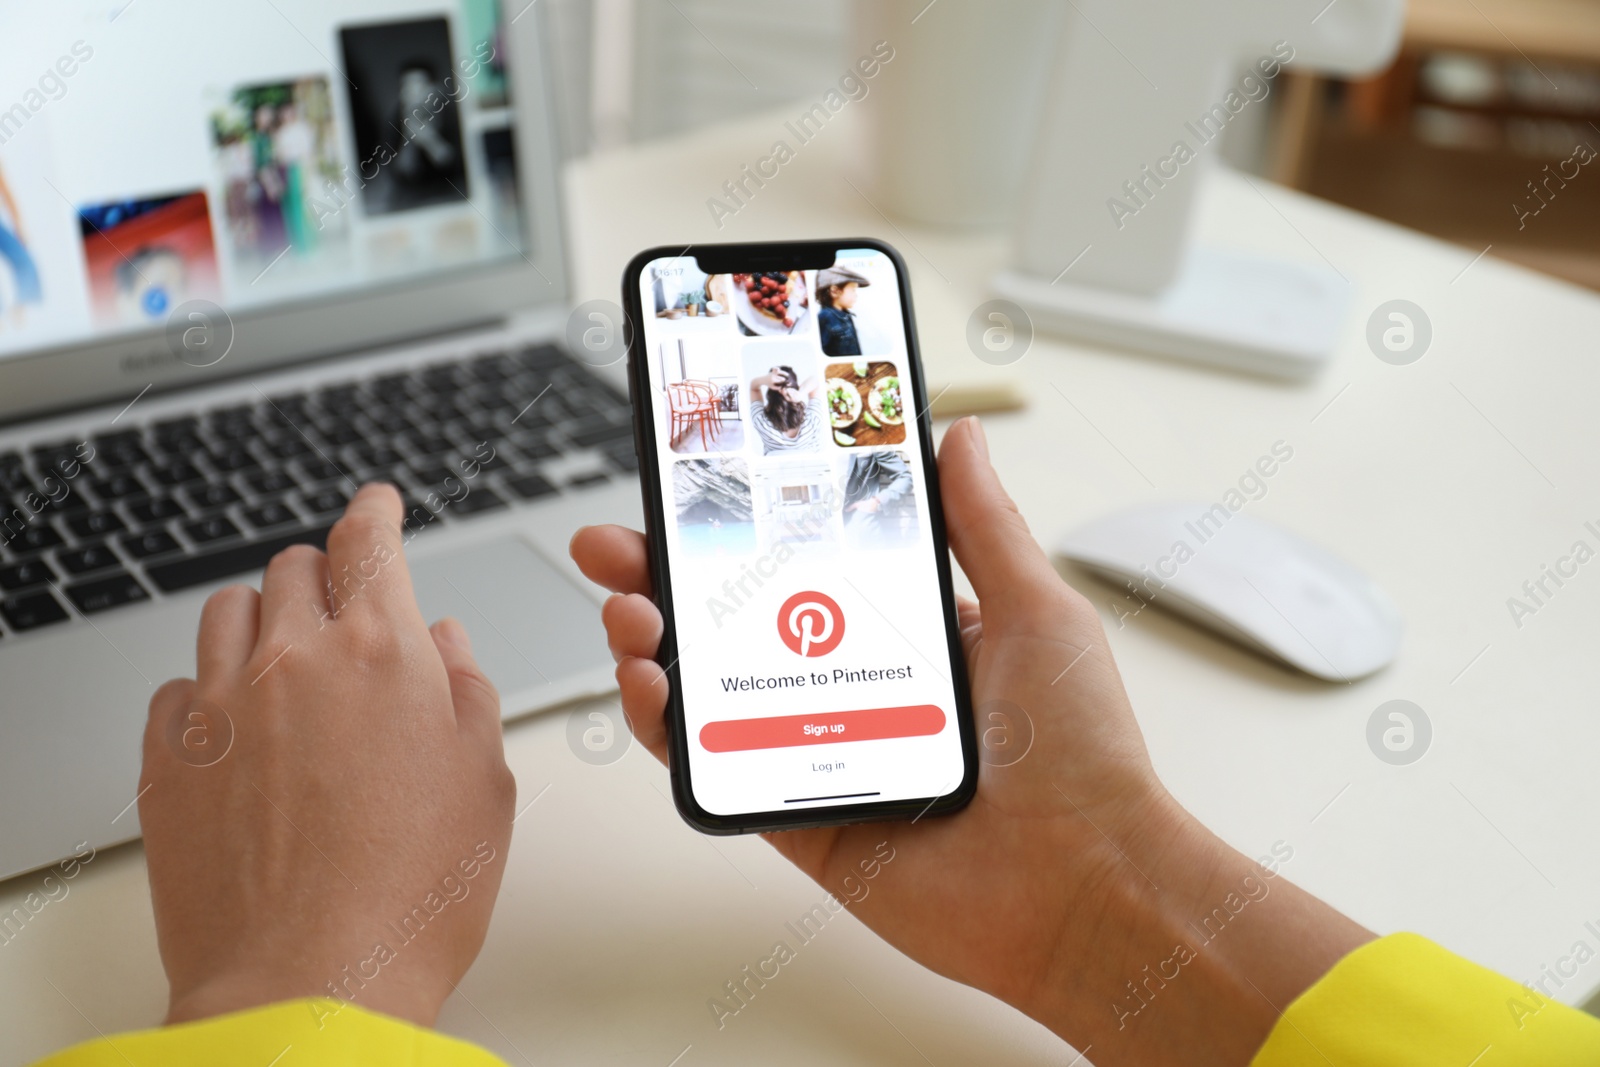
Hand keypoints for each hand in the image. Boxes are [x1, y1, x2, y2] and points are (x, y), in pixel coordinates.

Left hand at [139, 484, 514, 1027]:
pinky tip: (241, 730)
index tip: (375, 504)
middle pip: (293, 567)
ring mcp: (221, 707)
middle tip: (344, 610)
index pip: (368, 541)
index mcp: (382, 654)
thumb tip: (445, 644)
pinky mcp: (169, 760)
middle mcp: (294, 662)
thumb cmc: (413, 895)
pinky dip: (211, 688)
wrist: (310, 984)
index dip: (374, 510)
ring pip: (229, 612)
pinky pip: (179, 687)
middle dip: (324, 575)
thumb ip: (467, 692)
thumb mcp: (485, 784)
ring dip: (264, 620)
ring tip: (290, 667)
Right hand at [571, 418, 1369, 1065]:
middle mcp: (859, 692)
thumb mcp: (1037, 610)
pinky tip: (650, 686)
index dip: (743, 529)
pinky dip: (668, 730)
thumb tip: (957, 437)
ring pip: (710, 694)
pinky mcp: (799, 820)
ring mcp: (822, 756)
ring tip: (627, 610)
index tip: (693, 489)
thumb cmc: (1082, 754)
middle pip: (738, 624)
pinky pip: (715, 772)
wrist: (1086, 886)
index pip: (805, 568)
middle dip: (666, 578)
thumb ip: (983, 524)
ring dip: (652, 646)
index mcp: (911, 638)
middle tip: (615, 544)